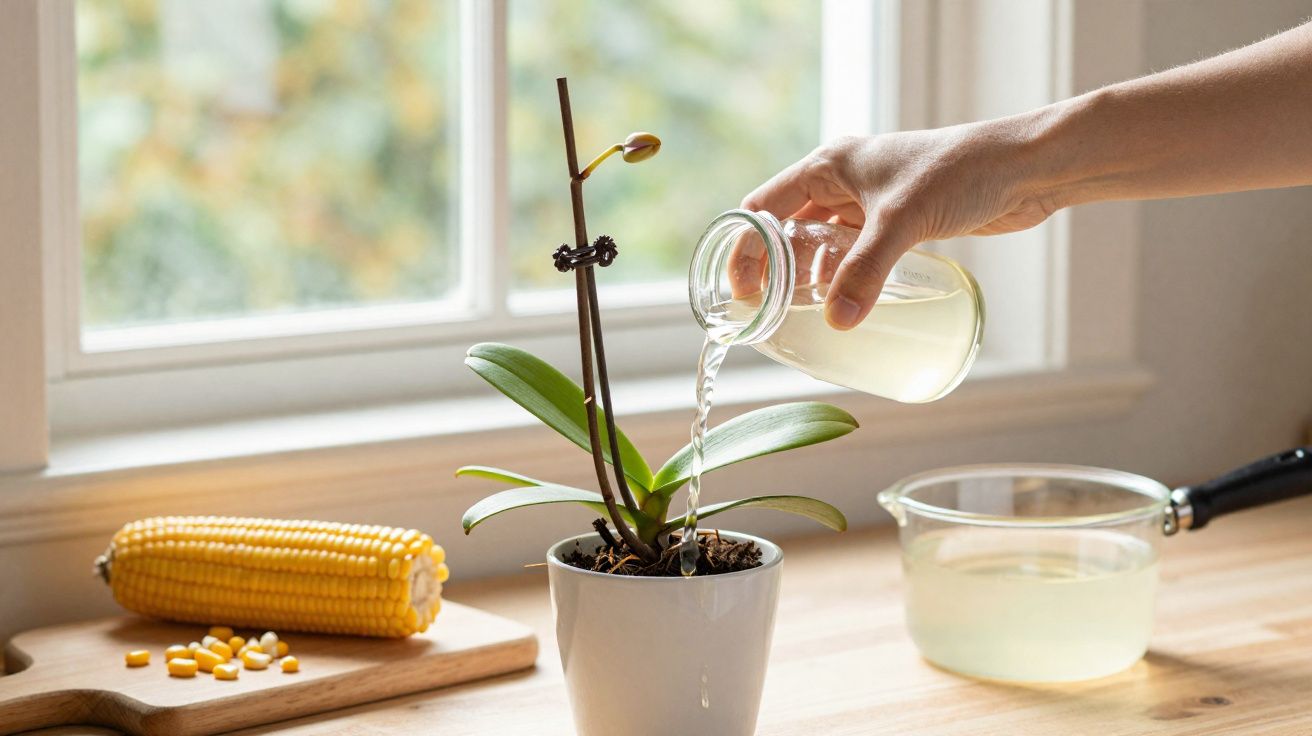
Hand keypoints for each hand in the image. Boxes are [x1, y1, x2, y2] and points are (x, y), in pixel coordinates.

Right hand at [741, 125, 1055, 328]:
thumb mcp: (903, 222)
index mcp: (829, 165)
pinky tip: (842, 305)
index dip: (746, 248)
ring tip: (799, 316)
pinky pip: (854, 255)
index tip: (740, 290)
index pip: (763, 207)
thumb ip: (866, 272)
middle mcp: (843, 182)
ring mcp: (870, 204)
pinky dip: (841, 278)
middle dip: (774, 269)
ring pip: (821, 244)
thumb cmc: (961, 173)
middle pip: (787, 228)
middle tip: (766, 312)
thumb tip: (837, 322)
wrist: (1024, 168)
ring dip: (807, 277)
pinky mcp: (897, 224)